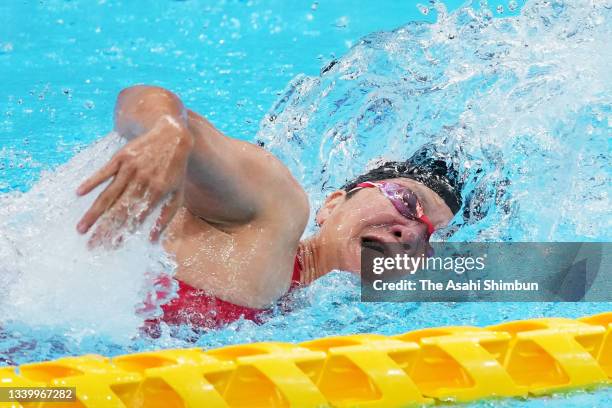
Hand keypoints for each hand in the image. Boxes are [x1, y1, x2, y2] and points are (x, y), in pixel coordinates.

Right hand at [76, 116, 193, 246]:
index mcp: (157, 193)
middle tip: (91, 245)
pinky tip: (79, 193)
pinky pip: (104, 171)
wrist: (172, 136)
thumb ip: (166, 217)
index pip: (136, 219)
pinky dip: (91, 182)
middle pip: (119, 211)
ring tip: (81, 228)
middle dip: (104, 230)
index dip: (123, 233)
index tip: (111, 247)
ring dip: (94, 213)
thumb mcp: (177, 194)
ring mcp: (130, 169)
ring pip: (108, 195)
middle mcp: (142, 182)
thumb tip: (153, 240)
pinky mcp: (122, 157)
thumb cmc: (175, 169)